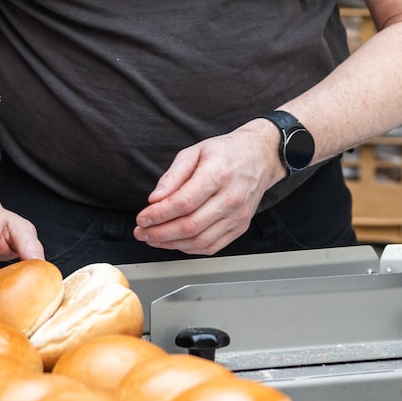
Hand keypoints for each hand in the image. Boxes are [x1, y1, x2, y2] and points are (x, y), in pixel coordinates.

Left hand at [136, 120, 284, 254]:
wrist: (260, 157)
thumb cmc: (226, 152)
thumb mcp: (195, 152)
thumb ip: (173, 176)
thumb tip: (155, 199)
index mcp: (218, 174)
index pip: (183, 202)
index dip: (158, 215)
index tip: (142, 218)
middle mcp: (231, 198)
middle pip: (190, 225)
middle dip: (159, 233)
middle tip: (142, 232)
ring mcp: (238, 215)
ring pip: (200, 241)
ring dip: (171, 244)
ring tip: (153, 238)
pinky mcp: (240, 227)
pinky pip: (212, 247)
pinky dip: (189, 248)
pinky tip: (174, 242)